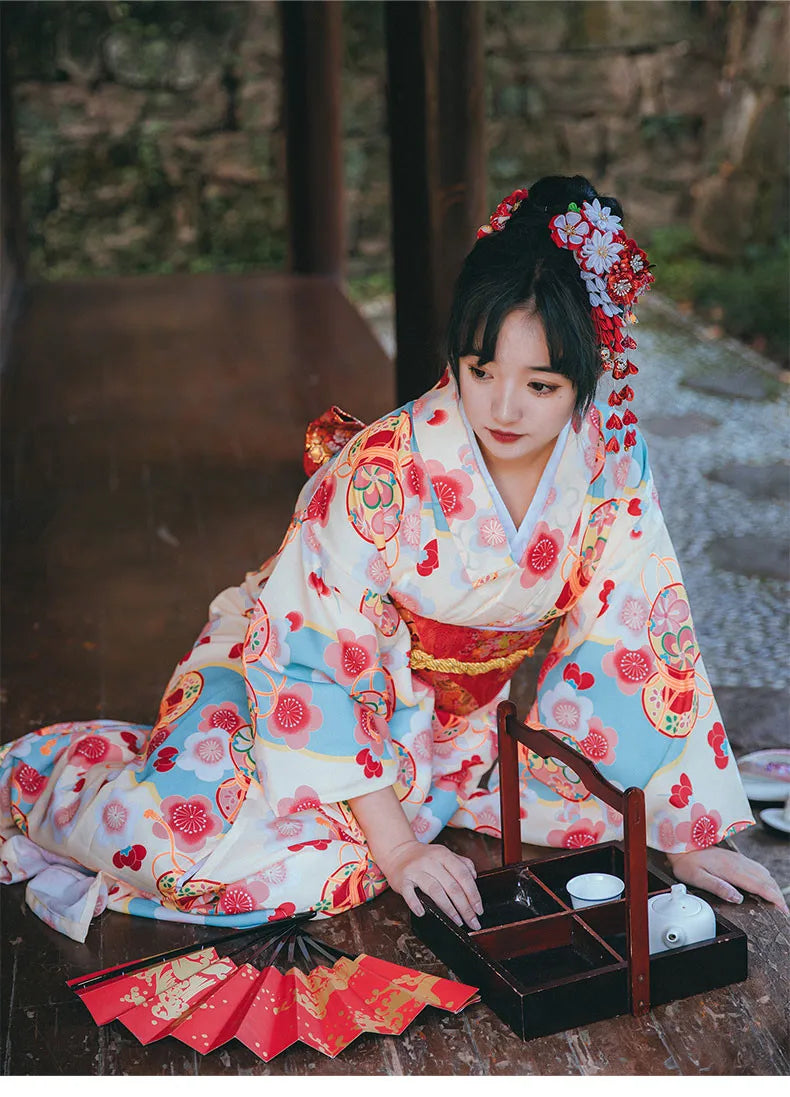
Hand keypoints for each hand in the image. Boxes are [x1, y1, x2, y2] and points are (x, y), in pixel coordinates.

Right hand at [378, 839, 482, 929]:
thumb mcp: (444, 854)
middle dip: (465, 907)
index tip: (479, 910)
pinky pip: (409, 893)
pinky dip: (416, 904)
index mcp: (443, 855)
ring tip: (457, 921)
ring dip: (448, 909)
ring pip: (435, 890)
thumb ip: (461, 863)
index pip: (463, 875)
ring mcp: (416, 870)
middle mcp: (430, 861)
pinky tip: (423, 913)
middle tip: (472, 922)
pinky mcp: (403, 879)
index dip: (473, 894)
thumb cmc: (424, 858)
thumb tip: (474, 877)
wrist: (398, 853)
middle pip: (452, 886)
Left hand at [666, 846, 787, 914]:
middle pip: (766, 880)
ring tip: (778, 902)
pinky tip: (766, 886)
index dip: (774, 898)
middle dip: (778, 896)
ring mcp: (739, 859)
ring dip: (773, 888)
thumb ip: (718, 887)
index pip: (759, 885)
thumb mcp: (697, 878)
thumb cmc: (687, 863)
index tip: (782, 910)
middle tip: (783, 911)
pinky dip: (767, 879)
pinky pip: (758, 869)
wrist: (682, 845)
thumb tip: (737, 899)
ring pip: (764, 874)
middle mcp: (738, 863)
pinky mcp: (737, 858)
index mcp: (731, 869)